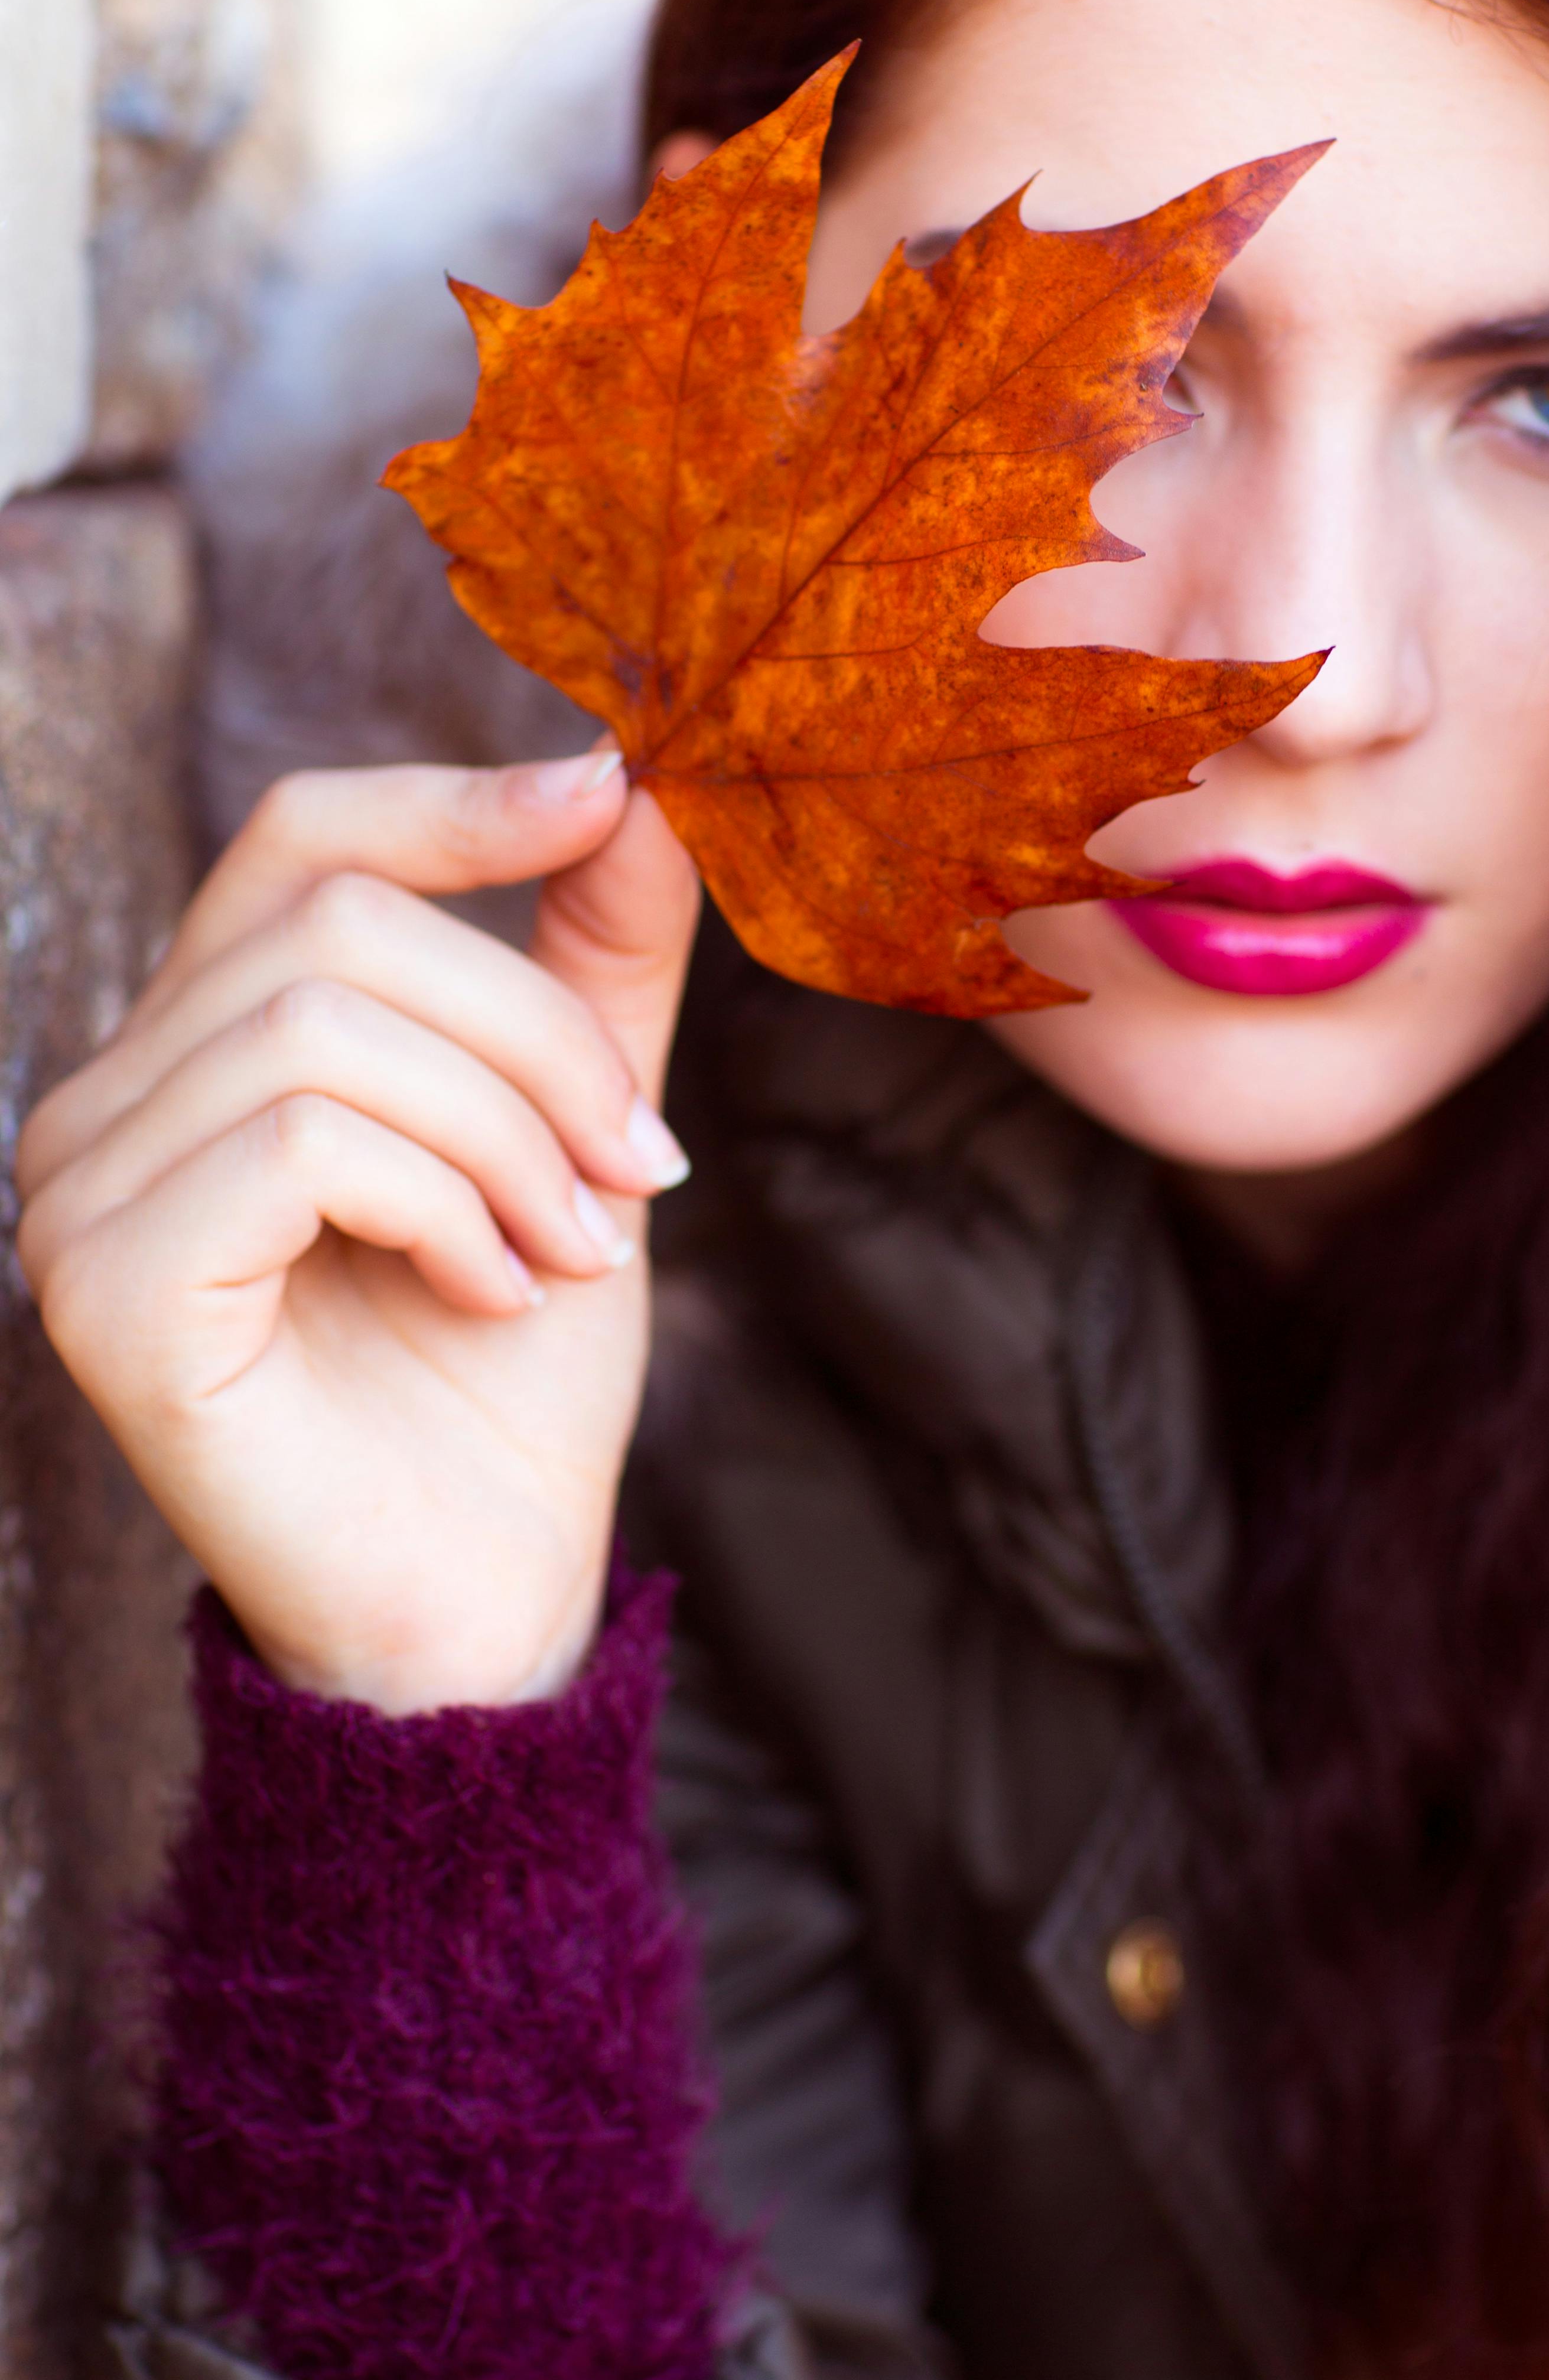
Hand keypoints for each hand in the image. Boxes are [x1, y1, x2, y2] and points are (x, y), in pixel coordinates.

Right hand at [16, 752, 702, 1711]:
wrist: (481, 1594)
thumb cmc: (510, 1372)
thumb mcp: (573, 1131)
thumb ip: (593, 967)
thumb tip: (632, 785)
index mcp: (207, 1045)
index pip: (303, 840)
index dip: (455, 798)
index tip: (607, 790)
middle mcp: (110, 1098)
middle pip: (342, 923)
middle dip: (535, 1036)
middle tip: (635, 1167)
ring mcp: (82, 1190)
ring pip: (331, 1028)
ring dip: (508, 1138)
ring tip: (572, 1249)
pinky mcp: (107, 1284)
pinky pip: (305, 1141)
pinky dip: (445, 1206)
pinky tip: (490, 1294)